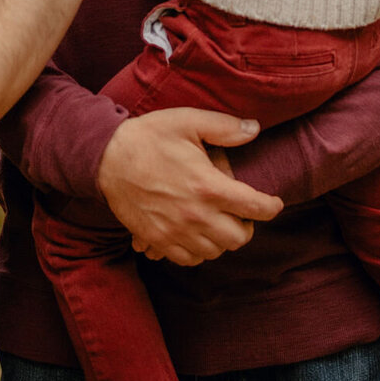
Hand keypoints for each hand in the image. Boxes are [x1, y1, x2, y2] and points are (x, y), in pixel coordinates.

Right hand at [97, 107, 282, 266]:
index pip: (255, 207)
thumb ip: (224, 127)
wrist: (105, 157)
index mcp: (208, 186)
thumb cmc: (148, 136)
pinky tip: (197, 233)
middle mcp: (195, 215)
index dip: (271, 206)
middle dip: (246, 226)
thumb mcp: (187, 121)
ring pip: (215, 251)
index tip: (274, 203)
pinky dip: (199, 250)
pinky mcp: (158, 240)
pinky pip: (190, 259)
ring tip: (218, 220)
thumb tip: (255, 129)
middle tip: (240, 212)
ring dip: (222, 238)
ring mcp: (175, 231)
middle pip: (238, 238)